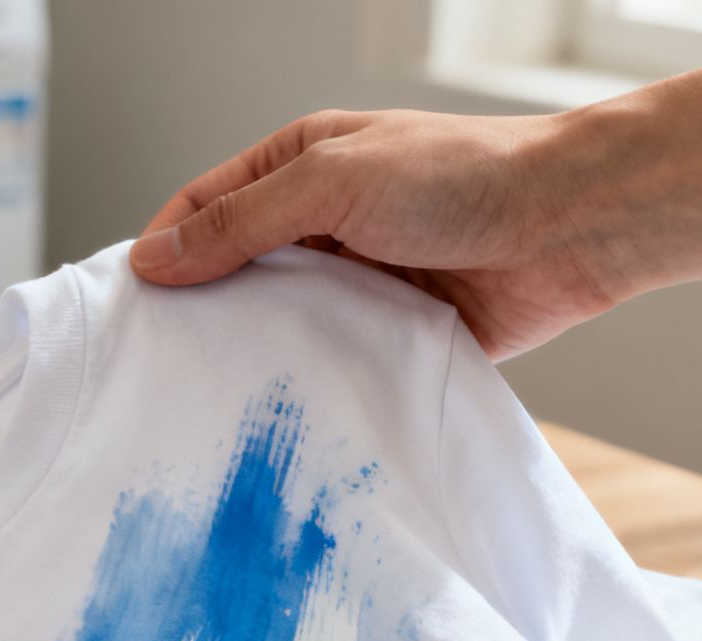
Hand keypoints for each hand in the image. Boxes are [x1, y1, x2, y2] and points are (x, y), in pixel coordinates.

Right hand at [129, 110, 616, 360]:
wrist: (571, 227)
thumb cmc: (460, 179)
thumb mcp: (331, 182)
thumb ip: (240, 221)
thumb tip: (151, 260)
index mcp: (300, 167)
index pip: (204, 208)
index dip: (162, 252)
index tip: (129, 306)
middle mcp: (323, 225)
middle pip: (234, 273)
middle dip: (199, 313)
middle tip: (156, 366)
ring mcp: (357, 283)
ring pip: (280, 326)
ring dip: (254, 354)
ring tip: (210, 398)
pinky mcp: (391, 337)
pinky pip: (332, 365)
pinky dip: (307, 384)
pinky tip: (280, 412)